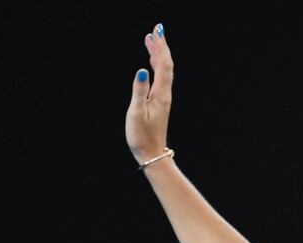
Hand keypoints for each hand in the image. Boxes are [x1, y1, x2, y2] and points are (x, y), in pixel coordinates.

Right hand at [125, 23, 173, 164]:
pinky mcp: (160, 102)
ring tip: (151, 39)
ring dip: (158, 54)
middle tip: (156, 29)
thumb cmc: (141, 136)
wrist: (151, 153)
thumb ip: (139, 90)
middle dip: (161, 46)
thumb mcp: (136, 113)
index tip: (157, 32)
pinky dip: (156, 66)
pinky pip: (160, 78)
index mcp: (160, 94)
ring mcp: (163, 98)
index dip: (161, 47)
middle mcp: (165, 94)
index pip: (164, 65)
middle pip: (166, 65)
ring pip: (164, 71)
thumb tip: (142, 70)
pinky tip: (150, 61)